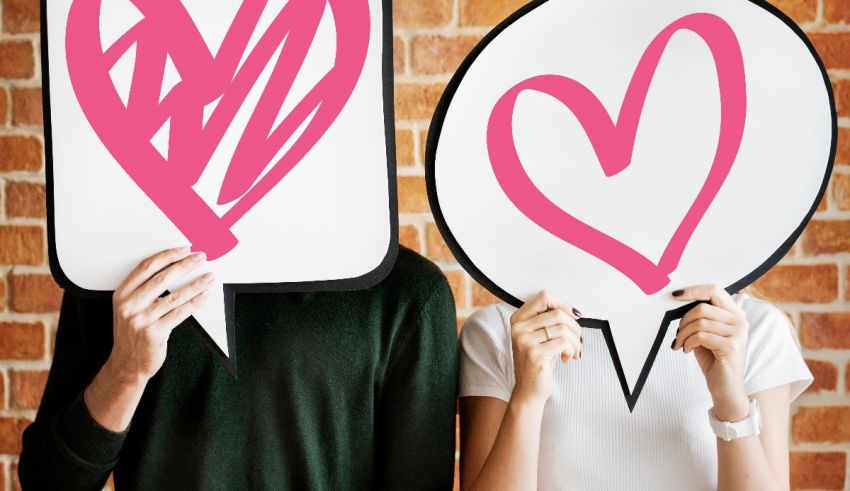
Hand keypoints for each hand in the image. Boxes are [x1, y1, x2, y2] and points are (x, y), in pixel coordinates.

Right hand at [107, 246, 213, 384]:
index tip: (184, 249)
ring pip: (174, 296)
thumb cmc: (131, 334)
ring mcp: (141, 320)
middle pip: (162, 278)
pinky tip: (205, 295)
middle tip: (200, 257)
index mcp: (122, 295)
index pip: (146, 267)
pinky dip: (195, 303)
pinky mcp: (154, 333)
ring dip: (195, 284)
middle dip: (185, 265)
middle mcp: (129, 306)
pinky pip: (180, 314)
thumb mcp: (128, 309)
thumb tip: (174, 269)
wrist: (126, 365)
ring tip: (209, 277)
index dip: (167, 256)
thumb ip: (144, 291)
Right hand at [509, 290, 582, 405]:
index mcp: (518, 318)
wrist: (529, 390)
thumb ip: (550, 320)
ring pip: (562, 328)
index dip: (562, 303)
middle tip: (576, 339)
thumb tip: (573, 311)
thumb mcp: (540, 335)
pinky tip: (567, 358)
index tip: (572, 315)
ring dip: (575, 341)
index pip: (544, 296)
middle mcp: (518, 327)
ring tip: (573, 350)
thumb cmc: (538, 361)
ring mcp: (524, 341)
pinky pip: (563, 343)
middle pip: (557, 313)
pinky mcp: (534, 354)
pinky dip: (572, 350)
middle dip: (574, 327)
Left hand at [672, 284, 749, 420]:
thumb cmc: (712, 358)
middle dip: (683, 321)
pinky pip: (700, 336)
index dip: (693, 290)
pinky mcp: (731, 346)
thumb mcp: (705, 332)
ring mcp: (738, 334)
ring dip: (683, 334)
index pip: (714, 290)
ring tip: (680, 343)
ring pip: (699, 322)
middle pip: (702, 307)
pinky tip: (686, 350)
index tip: (675, 295)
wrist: (725, 386)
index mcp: (734, 313)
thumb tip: (678, 300)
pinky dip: (688, 342)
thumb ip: (699, 316)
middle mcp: (740, 321)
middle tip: (678, 334)